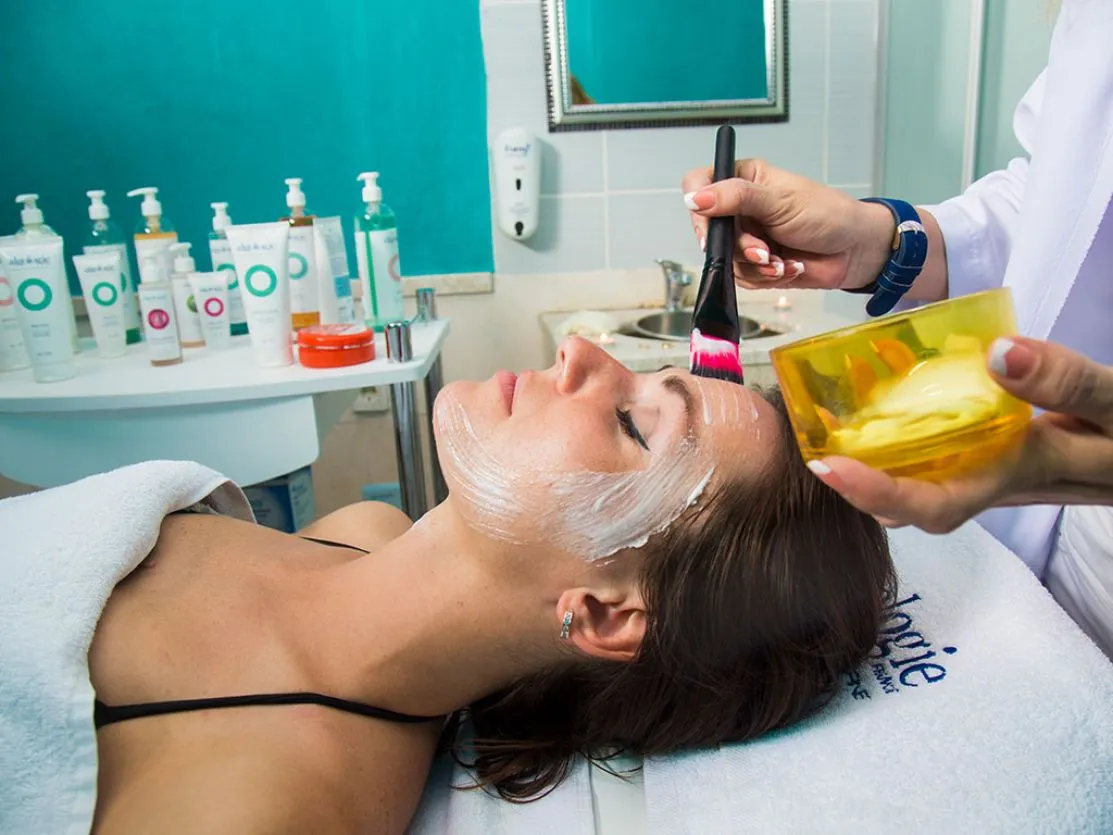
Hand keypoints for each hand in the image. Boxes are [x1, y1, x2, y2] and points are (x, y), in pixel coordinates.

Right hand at [682, 159, 893, 290]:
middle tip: (762, 250)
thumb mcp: (779, 201)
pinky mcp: (754, 264)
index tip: (711, 225)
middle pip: (708, 231)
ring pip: (725, 259)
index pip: (698, 184)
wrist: (855, 250)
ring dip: (755, 266)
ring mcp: (746, 237)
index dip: (698, 206)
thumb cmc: (826, 214)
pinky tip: (788, 267)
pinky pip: (741, 278)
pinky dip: (766, 277)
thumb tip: (694, 198)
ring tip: (782, 261)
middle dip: (738, 247)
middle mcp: (740, 208)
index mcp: (743, 180)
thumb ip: (736, 197)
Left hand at [806, 338, 1112, 532]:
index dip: (880, 494)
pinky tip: (890, 403)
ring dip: (879, 463)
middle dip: (859, 486)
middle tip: (812, 447)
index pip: (941, 504)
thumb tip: (999, 355)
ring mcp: (1003, 475)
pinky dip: (912, 437)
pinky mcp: (1006, 457)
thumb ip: (1068, 381)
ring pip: (929, 485)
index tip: (827, 467)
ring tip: (835, 424)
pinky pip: (949, 457)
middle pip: (916, 506)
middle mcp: (1004, 487)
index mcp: (1025, 476)